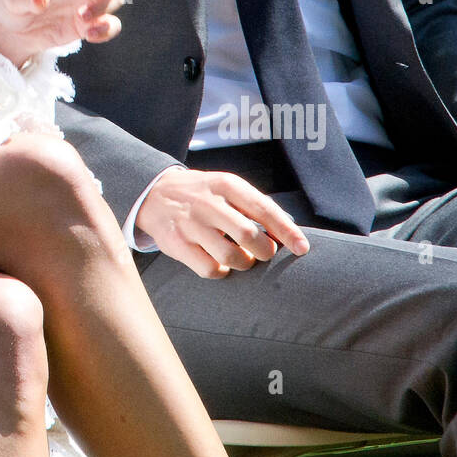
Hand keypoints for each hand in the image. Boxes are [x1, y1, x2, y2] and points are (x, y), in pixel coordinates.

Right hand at [136, 168, 309, 278]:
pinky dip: (222, 271)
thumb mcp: (226, 187)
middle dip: (265, 251)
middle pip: (249, 236)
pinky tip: (220, 263)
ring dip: (244, 262)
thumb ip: (254, 205)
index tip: (302, 248)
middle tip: (263, 252)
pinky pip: (210, 269)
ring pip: (231, 257)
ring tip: (242, 258)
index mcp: (225, 185)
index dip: (286, 231)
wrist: (154, 194)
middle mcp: (208, 203)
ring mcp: (191, 224)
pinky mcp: (177, 244)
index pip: (263, 209)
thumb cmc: (202, 194)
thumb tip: (290, 231)